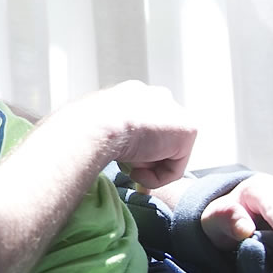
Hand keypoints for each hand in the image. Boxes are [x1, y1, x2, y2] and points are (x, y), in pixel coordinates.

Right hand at [61, 80, 197, 188]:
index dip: (135, 149)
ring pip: (166, 155)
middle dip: (146, 158)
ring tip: (128, 165)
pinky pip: (174, 168)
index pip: (144, 125)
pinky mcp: (188, 130)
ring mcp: (174, 111)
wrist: (94, 125)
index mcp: (134, 93)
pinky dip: (156, 178)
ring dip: (148, 167)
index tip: (120, 160)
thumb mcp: (94, 126)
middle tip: (127, 168)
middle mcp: (156, 96)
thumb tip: (99, 149)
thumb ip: (110, 133)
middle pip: (159, 139)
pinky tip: (137, 170)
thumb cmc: (84, 128)